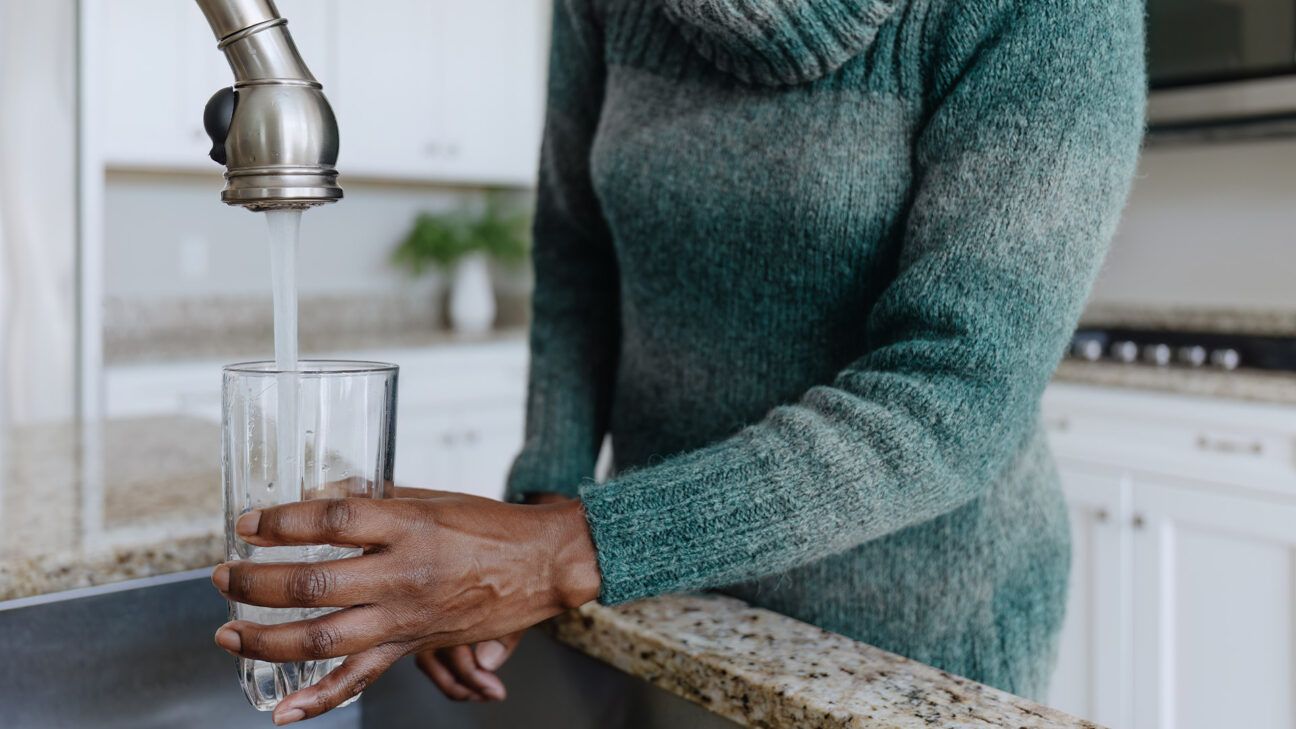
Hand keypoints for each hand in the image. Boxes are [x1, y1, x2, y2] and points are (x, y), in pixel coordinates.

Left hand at [209, 492, 599, 724]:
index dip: (282, 523)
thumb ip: (374, 501)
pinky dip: (319, 700)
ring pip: (324, 638)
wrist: (543, 563)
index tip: (248, 524)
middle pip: (315, 584)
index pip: (331, 522)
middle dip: (256, 583)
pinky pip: (361, 679)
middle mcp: (404, 573)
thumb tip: (319, 497)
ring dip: (267, 639)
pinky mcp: (414, 645)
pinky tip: (284, 711)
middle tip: (225, 576)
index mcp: (409, 526)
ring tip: (229, 633)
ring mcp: (407, 616)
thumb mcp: (431, 497)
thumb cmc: (491, 526)